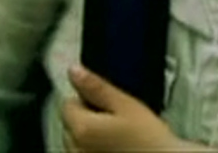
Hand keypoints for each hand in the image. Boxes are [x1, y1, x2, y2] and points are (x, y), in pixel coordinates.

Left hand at [62, 66, 186, 152]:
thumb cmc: (149, 140)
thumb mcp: (126, 104)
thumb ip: (97, 87)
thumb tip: (75, 71)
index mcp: (81, 129)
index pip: (68, 103)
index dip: (86, 97)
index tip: (105, 99)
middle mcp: (75, 149)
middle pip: (71, 123)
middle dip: (87, 116)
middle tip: (116, 116)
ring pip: (76, 141)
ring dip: (90, 134)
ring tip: (118, 133)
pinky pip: (85, 152)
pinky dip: (95, 148)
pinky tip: (116, 146)